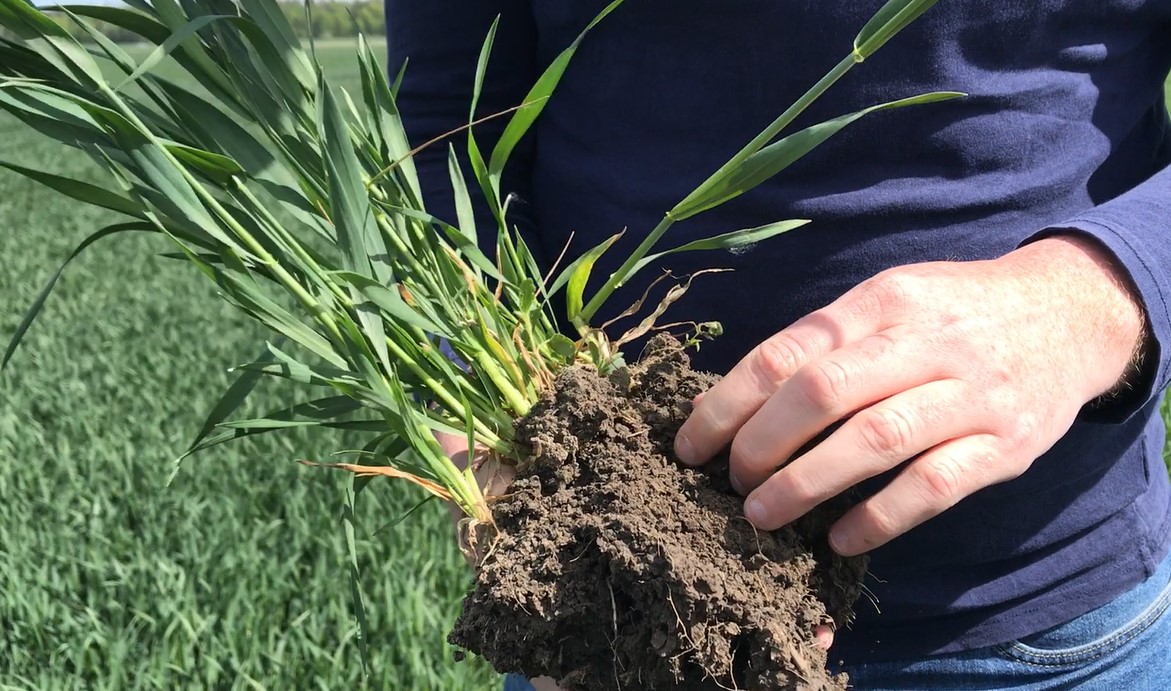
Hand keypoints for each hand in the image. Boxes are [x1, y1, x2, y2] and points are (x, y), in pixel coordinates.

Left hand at [674, 234, 1145, 556]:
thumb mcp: (887, 303)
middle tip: (731, 481)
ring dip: (807, 482)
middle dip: (761, 443)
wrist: (1069, 314)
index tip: (690, 444)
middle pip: (823, 391)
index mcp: (879, 302)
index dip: (728, 402)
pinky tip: (841, 538)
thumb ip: (817, 345)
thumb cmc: (950, 314)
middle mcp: (923, 341)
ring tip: (761, 516)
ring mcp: (969, 393)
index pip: (787, 352)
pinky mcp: (1005, 444)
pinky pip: (935, 484)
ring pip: (876, 438)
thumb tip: (723, 401)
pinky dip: (881, 516)